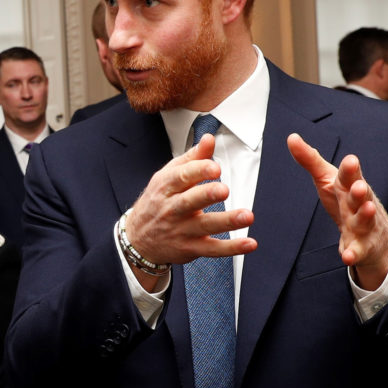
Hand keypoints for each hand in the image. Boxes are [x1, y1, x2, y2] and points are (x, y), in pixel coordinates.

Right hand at [122, 134, 255, 286]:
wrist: (137, 240)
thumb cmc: (157, 203)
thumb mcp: (167, 177)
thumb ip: (191, 159)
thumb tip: (209, 138)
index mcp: (166, 188)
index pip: (181, 177)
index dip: (198, 171)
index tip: (215, 167)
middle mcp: (173, 209)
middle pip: (190, 201)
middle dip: (207, 195)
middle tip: (223, 190)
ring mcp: (182, 230)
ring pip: (205, 225)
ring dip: (227, 221)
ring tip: (247, 215)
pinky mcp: (191, 248)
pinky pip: (213, 249)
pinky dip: (232, 248)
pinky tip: (249, 243)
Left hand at [287, 133, 387, 290]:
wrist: (373, 234)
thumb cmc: (346, 200)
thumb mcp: (327, 179)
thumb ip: (310, 160)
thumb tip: (291, 137)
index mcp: (349, 187)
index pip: (350, 176)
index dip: (350, 169)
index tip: (350, 160)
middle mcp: (359, 204)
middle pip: (360, 196)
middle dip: (360, 190)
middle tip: (360, 185)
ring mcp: (363, 226)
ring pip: (365, 220)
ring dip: (365, 215)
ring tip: (367, 209)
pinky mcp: (361, 246)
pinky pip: (357, 251)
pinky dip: (353, 253)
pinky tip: (347, 256)